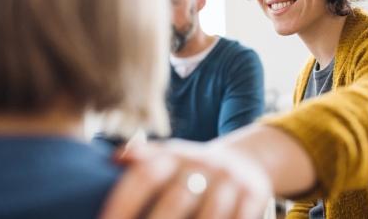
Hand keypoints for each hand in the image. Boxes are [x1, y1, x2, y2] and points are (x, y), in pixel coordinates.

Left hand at [99, 139, 272, 218]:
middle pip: (176, 200)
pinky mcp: (255, 195)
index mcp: (174, 154)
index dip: (123, 203)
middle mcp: (203, 163)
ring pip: (209, 217)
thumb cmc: (191, 169)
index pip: (144, 176)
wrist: (244, 162)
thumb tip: (112, 159)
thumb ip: (142, 159)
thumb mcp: (168, 157)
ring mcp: (230, 180)